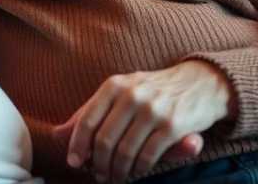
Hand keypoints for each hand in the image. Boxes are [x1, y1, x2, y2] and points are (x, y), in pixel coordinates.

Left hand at [51, 60, 232, 182]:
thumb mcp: (121, 91)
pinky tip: (137, 171)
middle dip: (99, 164)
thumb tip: (58, 134)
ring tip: (116, 177)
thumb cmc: (153, 90)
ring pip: (125, 151)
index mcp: (114, 86)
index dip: (77, 145)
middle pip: (104, 140)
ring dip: (118, 171)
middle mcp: (132, 95)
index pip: (87, 120)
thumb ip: (92, 111)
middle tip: (99, 175)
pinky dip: (139, 169)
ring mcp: (153, 110)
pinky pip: (148, 156)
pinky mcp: (173, 125)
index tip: (74, 162)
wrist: (200, 83)